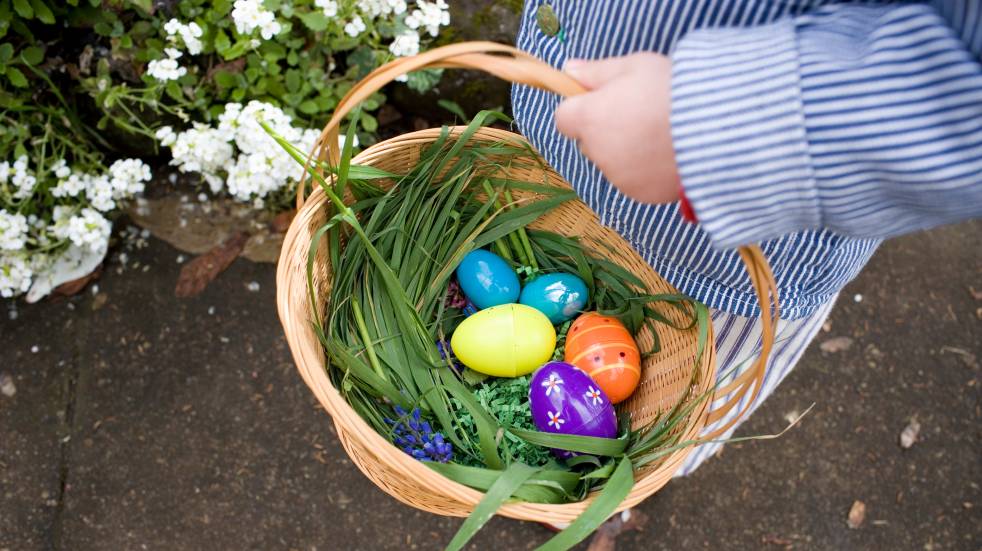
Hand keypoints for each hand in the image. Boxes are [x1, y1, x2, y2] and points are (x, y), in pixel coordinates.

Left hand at [555, 53, 680, 203]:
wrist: (718, 129)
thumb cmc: (674, 90)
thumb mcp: (635, 66)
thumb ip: (597, 72)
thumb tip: (568, 70)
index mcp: (589, 119)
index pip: (564, 119)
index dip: (581, 109)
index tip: (604, 101)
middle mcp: (598, 152)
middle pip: (589, 142)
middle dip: (606, 130)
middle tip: (641, 114)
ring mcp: (618, 177)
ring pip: (612, 163)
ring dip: (627, 151)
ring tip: (661, 134)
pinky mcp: (640, 194)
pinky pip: (634, 181)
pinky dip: (645, 171)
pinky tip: (669, 154)